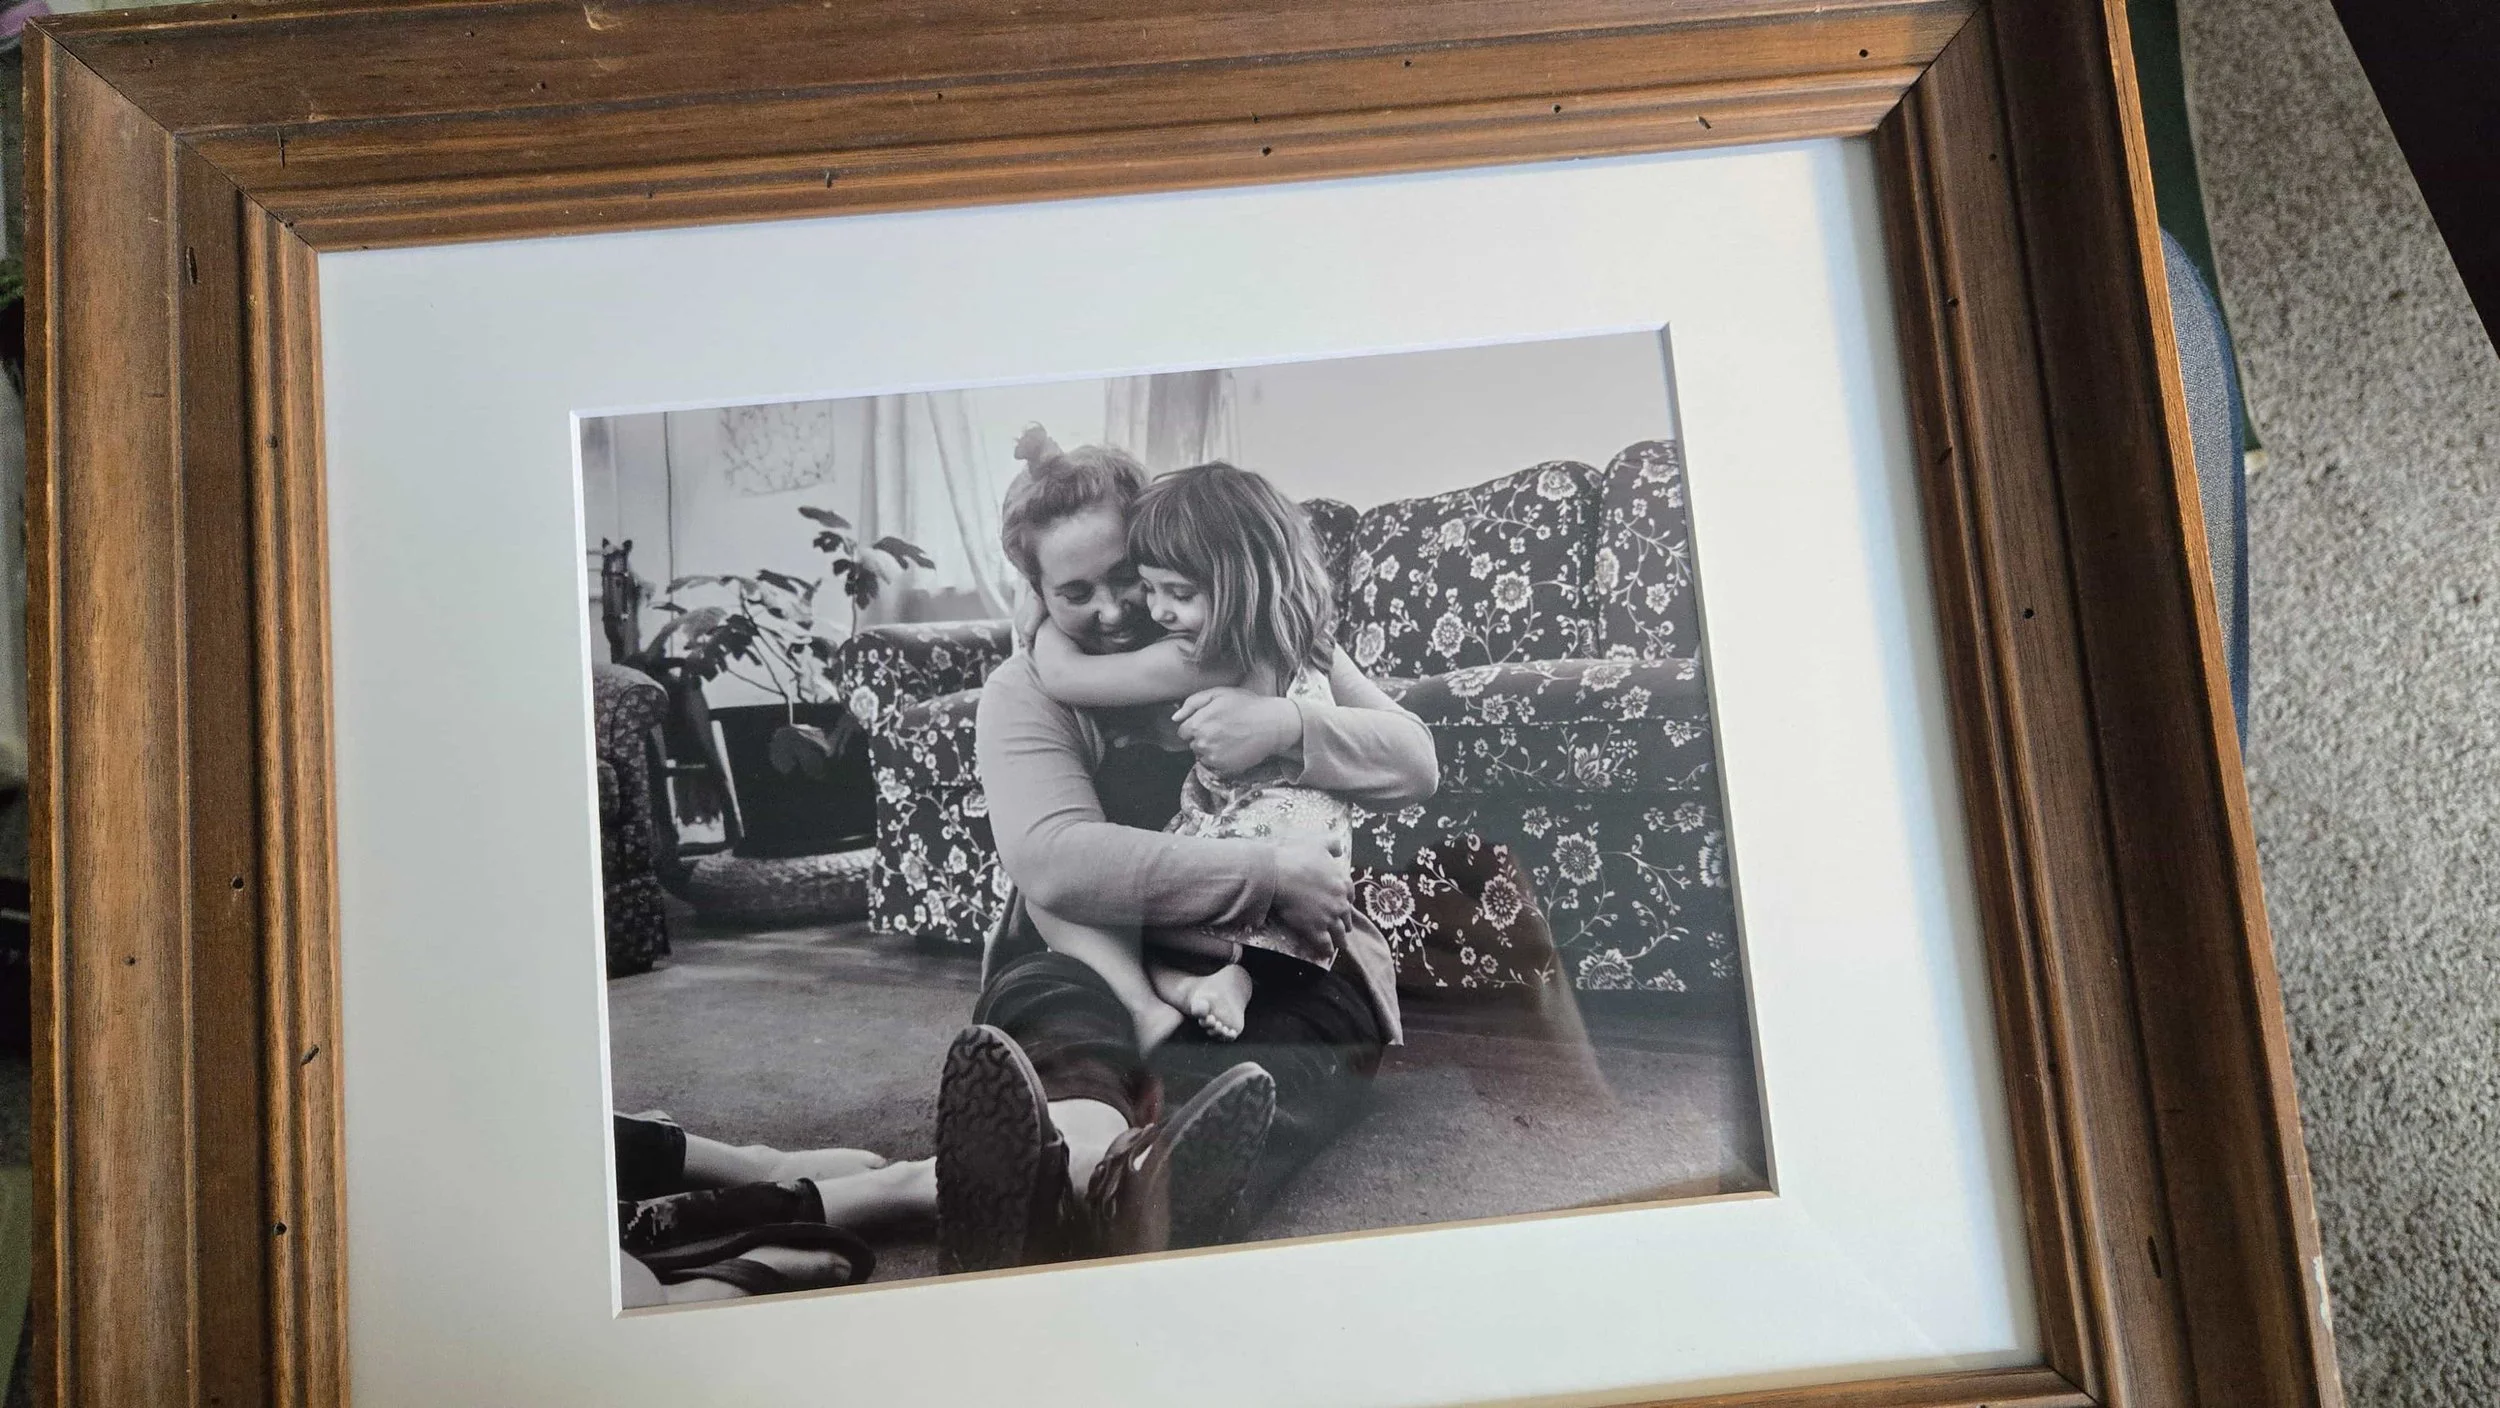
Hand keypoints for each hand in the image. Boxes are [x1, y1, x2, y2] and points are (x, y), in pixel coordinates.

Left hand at [1173, 687, 1299, 775]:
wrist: (1273, 724)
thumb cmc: (1247, 705)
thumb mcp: (1218, 693)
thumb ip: (1192, 703)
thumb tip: (1175, 718)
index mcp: (1197, 724)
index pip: (1183, 732)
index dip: (1196, 725)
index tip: (1212, 721)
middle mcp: (1202, 743)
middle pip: (1193, 744)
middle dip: (1203, 737)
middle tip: (1224, 729)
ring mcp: (1213, 758)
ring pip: (1203, 756)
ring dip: (1212, 749)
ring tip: (1231, 738)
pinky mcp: (1224, 769)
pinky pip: (1215, 765)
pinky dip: (1222, 759)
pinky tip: (1235, 748)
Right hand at [1269, 836, 1354, 947]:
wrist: (1276, 874)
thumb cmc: (1296, 856)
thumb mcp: (1318, 843)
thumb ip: (1332, 844)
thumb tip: (1340, 847)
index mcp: (1341, 882)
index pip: (1350, 894)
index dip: (1347, 901)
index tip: (1345, 905)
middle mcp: (1339, 902)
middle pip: (1347, 916)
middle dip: (1345, 922)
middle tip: (1343, 928)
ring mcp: (1329, 917)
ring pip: (1339, 933)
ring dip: (1340, 939)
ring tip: (1340, 945)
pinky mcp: (1315, 930)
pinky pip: (1325, 944)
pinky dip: (1326, 949)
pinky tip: (1326, 954)